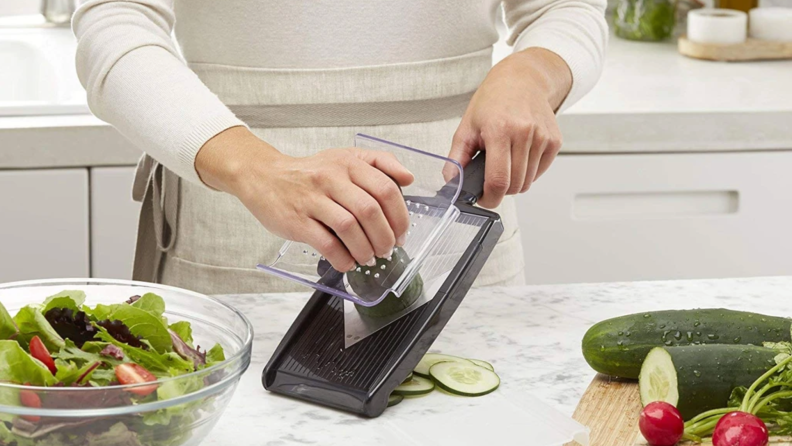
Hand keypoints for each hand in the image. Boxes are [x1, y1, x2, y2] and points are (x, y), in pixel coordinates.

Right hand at [195, 127, 413, 271]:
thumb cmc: (309, 173)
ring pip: (349, 228)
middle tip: (387, 250)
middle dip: (384, 237)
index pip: (385, 190)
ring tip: (368, 258)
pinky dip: (342, 258)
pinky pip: (326, 243)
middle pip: (370, 211)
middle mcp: (331, 179)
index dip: (399, 216)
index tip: (401, 233)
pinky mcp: (297, 221)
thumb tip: (409, 178)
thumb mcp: (345, 157)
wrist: (263, 176)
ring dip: (365, 249)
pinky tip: (347, 262)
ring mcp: (313, 200)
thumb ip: (381, 162)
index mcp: (348, 164)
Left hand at [449, 47, 572, 208]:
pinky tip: (518, 156)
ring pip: (528, 182)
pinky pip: (539, 173)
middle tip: (490, 178)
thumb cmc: (493, 101)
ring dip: (514, 182)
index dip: (489, 198)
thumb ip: (456, 158)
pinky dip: (528, 173)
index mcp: (499, 130)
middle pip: (514, 185)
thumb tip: (452, 183)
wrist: (522, 80)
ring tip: (505, 162)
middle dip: (500, 190)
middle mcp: (524, 133)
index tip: (483, 199)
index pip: (498, 180)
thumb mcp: (467, 126)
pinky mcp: (555, 141)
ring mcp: (542, 137)